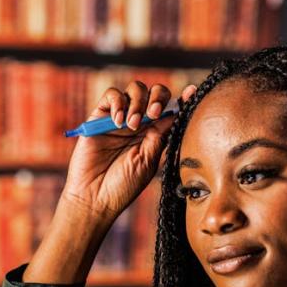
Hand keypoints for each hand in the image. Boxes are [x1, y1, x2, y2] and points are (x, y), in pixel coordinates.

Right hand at [59, 81, 197, 224]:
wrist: (95, 197)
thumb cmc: (123, 185)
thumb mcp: (148, 160)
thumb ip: (160, 135)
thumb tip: (177, 112)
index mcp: (154, 134)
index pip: (171, 109)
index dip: (182, 99)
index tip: (191, 92)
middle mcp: (138, 123)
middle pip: (154, 93)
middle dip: (158, 98)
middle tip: (154, 115)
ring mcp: (119, 118)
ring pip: (135, 89)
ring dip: (138, 103)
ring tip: (132, 125)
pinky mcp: (99, 117)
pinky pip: (111, 95)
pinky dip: (118, 102)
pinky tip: (118, 121)